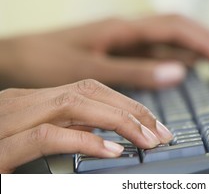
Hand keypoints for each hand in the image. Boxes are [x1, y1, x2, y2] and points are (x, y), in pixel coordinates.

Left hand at [0, 13, 208, 88]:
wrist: (16, 58)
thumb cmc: (46, 61)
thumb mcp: (91, 70)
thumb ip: (136, 72)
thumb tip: (178, 72)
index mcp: (123, 29)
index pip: (175, 28)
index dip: (204, 42)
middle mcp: (128, 30)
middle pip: (178, 27)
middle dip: (207, 41)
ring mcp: (125, 39)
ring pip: (169, 38)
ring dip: (195, 48)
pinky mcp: (120, 50)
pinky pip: (156, 51)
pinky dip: (176, 58)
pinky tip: (186, 66)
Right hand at [0, 79, 172, 173]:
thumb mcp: (34, 140)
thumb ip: (66, 132)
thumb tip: (107, 137)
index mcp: (31, 100)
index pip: (89, 89)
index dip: (126, 104)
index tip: (154, 124)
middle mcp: (20, 102)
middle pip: (88, 91)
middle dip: (131, 110)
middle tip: (161, 132)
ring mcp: (5, 121)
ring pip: (72, 103)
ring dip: (118, 120)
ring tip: (147, 139)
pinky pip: (45, 135)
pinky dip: (82, 140)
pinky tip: (110, 151)